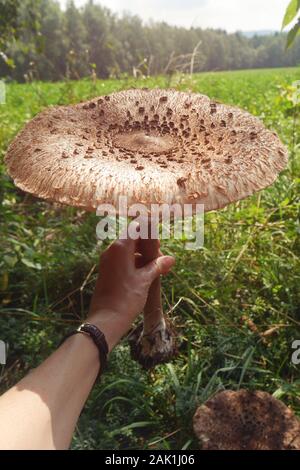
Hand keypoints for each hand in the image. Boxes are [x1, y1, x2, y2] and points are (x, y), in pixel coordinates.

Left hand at [87, 224, 174, 350]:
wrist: (106, 320)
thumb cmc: (126, 298)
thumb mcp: (145, 280)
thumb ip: (157, 266)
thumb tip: (170, 259)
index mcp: (120, 247)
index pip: (136, 227)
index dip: (150, 230)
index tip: (161, 237)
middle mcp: (111, 251)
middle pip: (133, 240)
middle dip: (149, 247)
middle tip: (163, 259)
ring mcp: (108, 262)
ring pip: (129, 252)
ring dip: (144, 258)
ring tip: (160, 270)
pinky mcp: (107, 272)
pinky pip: (124, 262)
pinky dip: (136, 265)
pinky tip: (149, 276)